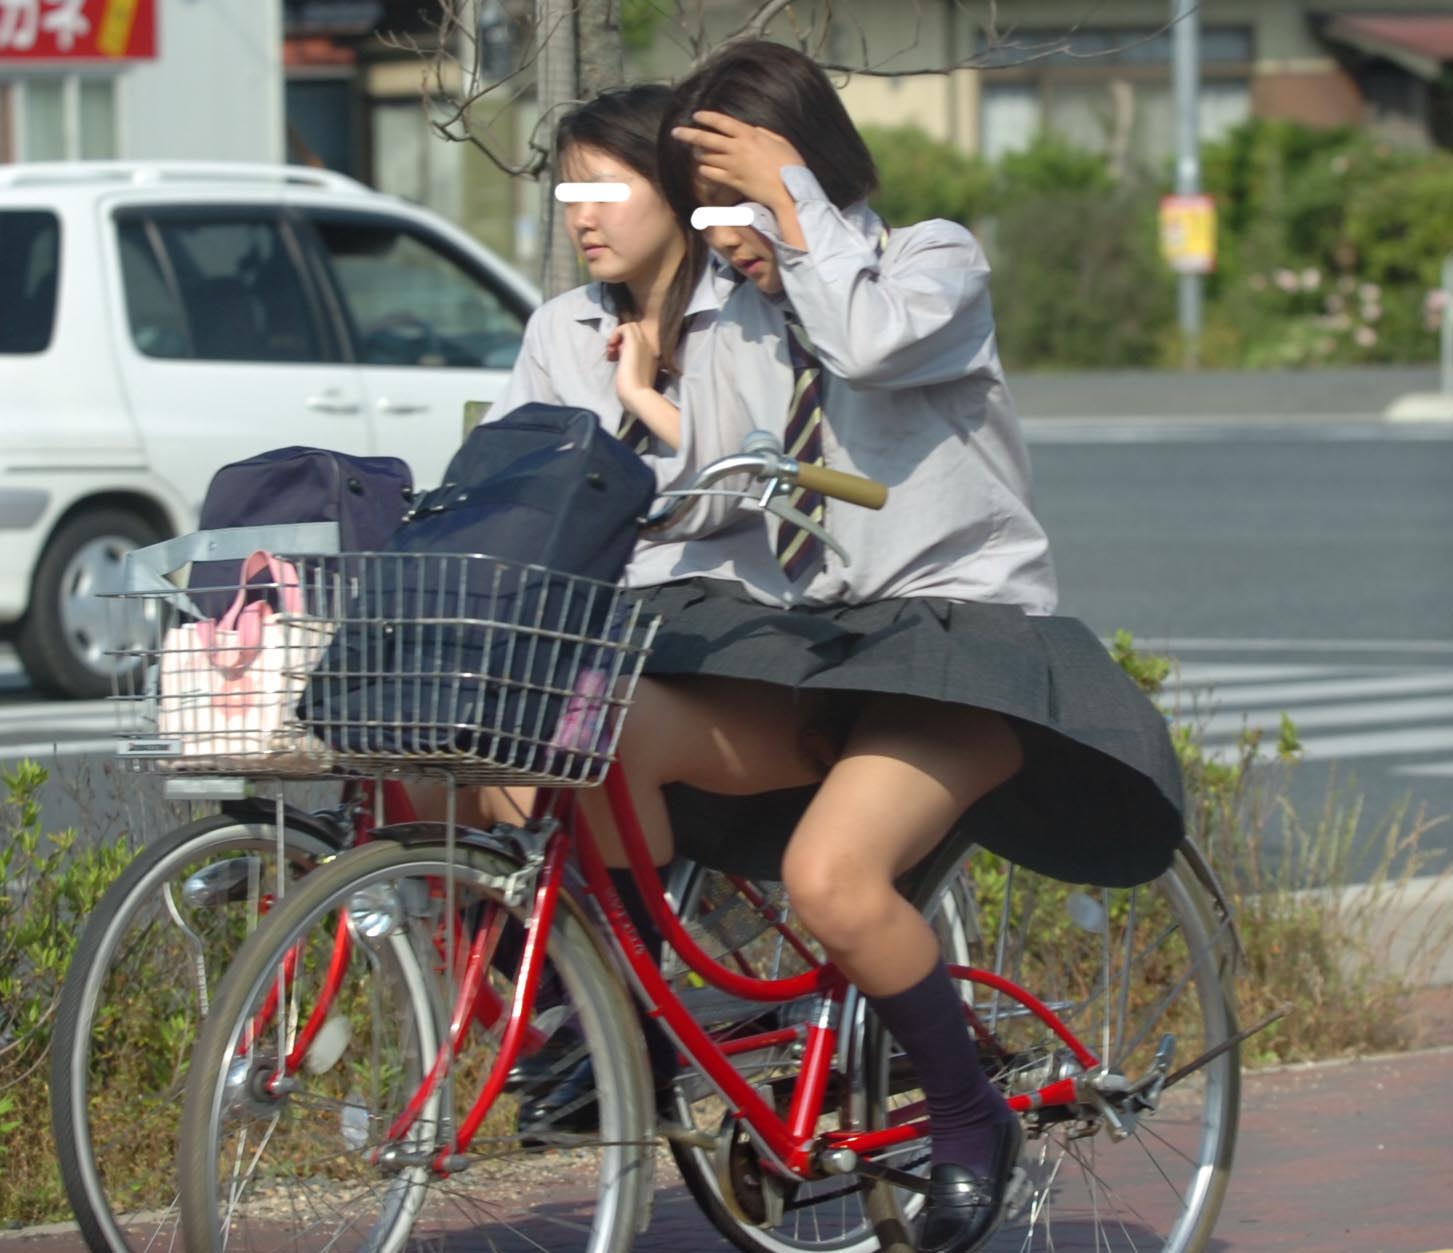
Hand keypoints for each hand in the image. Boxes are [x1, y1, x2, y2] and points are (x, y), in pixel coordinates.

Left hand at [609, 322, 659, 412]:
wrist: (637, 394)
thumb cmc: (634, 390)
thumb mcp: (635, 374)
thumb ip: (632, 362)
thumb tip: (620, 353)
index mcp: (652, 355)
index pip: (639, 341)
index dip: (625, 346)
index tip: (617, 358)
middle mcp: (650, 346)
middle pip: (636, 331)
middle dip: (622, 339)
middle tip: (613, 354)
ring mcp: (644, 342)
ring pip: (631, 326)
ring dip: (618, 336)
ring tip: (612, 351)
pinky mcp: (635, 341)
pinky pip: (625, 326)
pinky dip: (615, 333)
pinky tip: (611, 347)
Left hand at [670, 111, 804, 212]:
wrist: (788, 190)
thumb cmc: (789, 164)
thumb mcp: (779, 141)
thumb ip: (763, 133)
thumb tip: (752, 129)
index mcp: (749, 134)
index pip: (722, 122)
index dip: (707, 117)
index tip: (696, 115)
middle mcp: (737, 148)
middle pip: (706, 139)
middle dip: (688, 134)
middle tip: (675, 132)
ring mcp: (733, 166)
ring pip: (706, 157)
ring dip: (699, 155)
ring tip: (696, 153)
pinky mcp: (732, 182)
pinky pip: (711, 174)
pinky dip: (705, 171)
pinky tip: (703, 170)